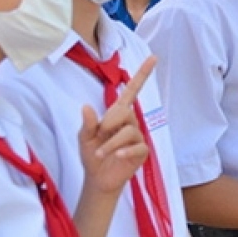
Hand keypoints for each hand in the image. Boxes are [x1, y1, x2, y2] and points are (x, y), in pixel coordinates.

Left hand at [77, 57, 155, 195]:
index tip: (153, 57)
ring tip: (101, 153)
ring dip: (111, 143)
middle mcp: (130, 122)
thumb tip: (86, 106)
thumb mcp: (84, 138)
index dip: (142, 74)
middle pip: (125, 111)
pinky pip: (137, 147)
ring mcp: (137, 137)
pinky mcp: (141, 152)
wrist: (97, 179)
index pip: (132, 91)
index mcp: (117, 114)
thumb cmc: (92, 154)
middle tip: (99, 136)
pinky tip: (117, 157)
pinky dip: (124, 152)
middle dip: (109, 123)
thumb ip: (87, 123)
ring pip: (129, 131)